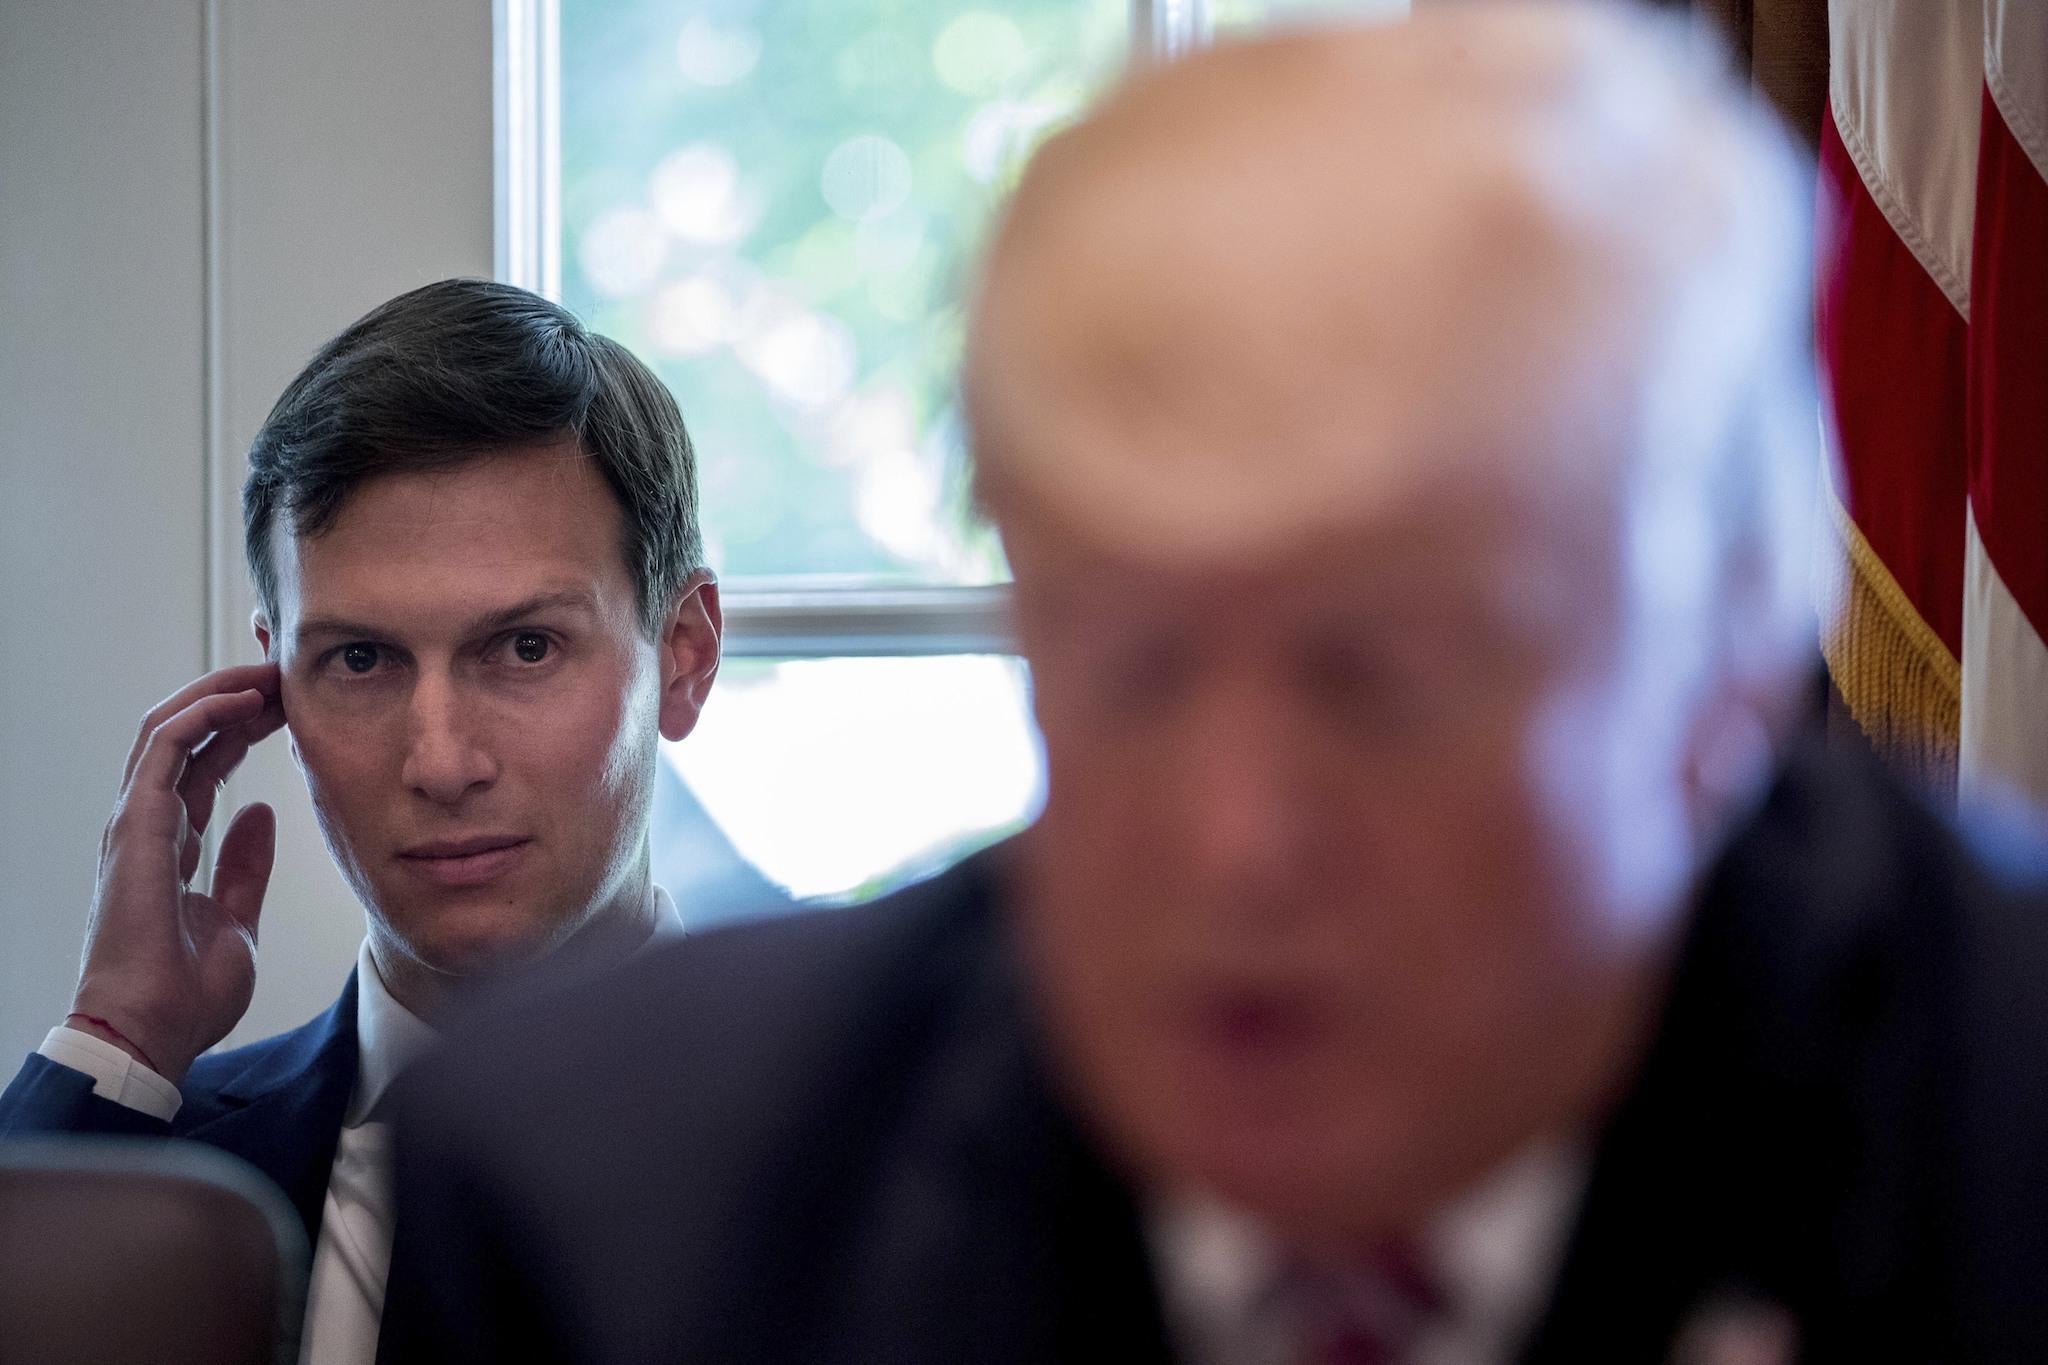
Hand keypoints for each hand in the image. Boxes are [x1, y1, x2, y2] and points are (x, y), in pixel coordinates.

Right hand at [68, 663, 287, 1085]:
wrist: (151, 1033)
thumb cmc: (185, 994)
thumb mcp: (236, 919)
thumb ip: (245, 866)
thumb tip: (258, 814)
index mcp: (169, 846)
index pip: (202, 765)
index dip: (241, 728)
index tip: (289, 707)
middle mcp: (147, 825)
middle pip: (186, 737)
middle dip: (233, 697)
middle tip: (283, 675)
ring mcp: (136, 823)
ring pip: (169, 728)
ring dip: (220, 693)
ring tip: (269, 674)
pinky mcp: (134, 825)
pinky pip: (163, 747)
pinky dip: (202, 714)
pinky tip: (244, 699)